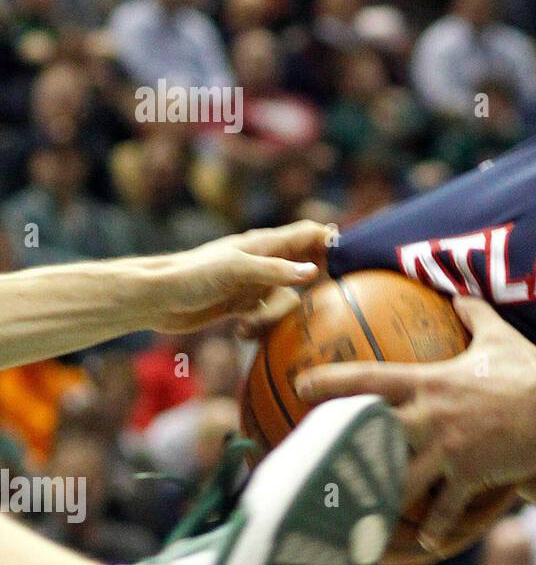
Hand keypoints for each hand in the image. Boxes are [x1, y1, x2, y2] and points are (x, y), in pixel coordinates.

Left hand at [151, 221, 331, 332]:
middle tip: (319, 303)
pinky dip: (261, 326)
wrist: (156, 298)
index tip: (349, 264)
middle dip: (314, 286)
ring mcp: (256, 284)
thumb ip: (275, 271)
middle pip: (307, 267)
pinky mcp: (244, 305)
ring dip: (278, 316)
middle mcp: (265, 262)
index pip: (310, 233)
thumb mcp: (236, 271)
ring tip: (253, 322)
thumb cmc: (192, 276)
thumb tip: (314, 274)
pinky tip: (241, 331)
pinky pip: (269, 317)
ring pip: (289, 299)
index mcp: (265, 244)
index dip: (332, 241)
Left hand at [294, 295, 535, 542]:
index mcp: (429, 382)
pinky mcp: (470, 474)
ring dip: (376, 500)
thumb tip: (461, 294)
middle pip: (369, 436)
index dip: (330, 381)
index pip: (369, 379)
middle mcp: (429, 417)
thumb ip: (475, 314)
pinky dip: (436, 527)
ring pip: (399, 481)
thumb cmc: (530, 368)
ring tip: (354, 518)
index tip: (301, 386)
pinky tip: (426, 543)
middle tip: (310, 463)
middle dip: (336, 450)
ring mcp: (447, 449)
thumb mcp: (499, 335)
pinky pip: (446, 508)